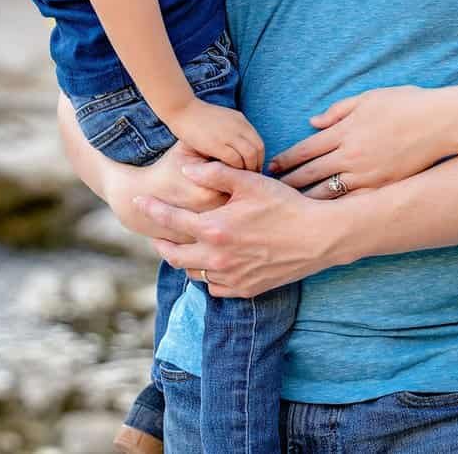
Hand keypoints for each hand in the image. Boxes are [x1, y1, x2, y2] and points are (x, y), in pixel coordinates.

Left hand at [137, 160, 344, 296]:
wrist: (318, 237)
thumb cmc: (286, 204)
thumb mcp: (251, 182)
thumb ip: (215, 174)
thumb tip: (186, 169)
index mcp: (215, 229)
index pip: (171, 221)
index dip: (152, 211)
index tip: (139, 203)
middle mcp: (218, 257)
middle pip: (174, 256)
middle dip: (161, 244)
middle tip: (157, 236)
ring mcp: (231, 277)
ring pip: (194, 273)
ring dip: (185, 261)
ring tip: (183, 248)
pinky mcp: (246, 289)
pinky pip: (215, 288)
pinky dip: (208, 277)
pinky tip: (211, 265)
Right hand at [161, 100, 264, 171]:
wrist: (182, 109)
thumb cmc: (198, 117)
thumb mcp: (222, 118)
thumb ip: (233, 129)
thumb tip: (240, 145)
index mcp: (241, 120)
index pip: (259, 142)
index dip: (259, 158)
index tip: (253, 168)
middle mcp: (239, 126)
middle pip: (258, 149)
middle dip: (256, 165)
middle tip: (250, 177)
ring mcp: (229, 135)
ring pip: (250, 155)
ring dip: (247, 169)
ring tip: (240, 178)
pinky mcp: (217, 144)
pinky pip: (235, 160)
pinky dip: (235, 169)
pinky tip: (229, 175)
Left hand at [266, 85, 457, 197]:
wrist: (440, 123)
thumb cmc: (405, 104)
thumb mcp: (367, 98)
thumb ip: (337, 111)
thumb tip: (313, 122)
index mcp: (344, 131)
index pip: (305, 150)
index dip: (286, 161)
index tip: (271, 170)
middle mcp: (350, 155)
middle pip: (311, 174)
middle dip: (289, 184)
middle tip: (270, 195)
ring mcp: (366, 174)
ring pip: (328, 192)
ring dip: (307, 201)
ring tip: (289, 210)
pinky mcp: (382, 186)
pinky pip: (353, 202)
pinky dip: (335, 210)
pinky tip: (323, 218)